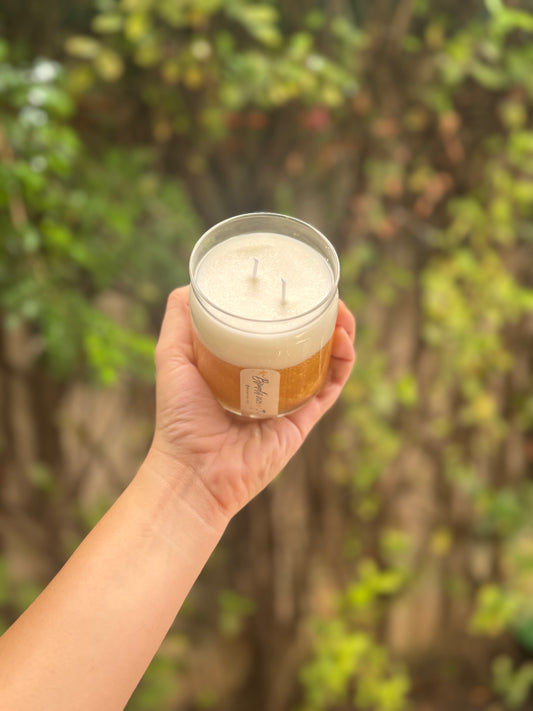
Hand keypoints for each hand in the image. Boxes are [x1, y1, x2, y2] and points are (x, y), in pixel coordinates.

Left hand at [145, 286, 354, 525]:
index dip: (286, 308)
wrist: (193, 470)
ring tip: (340, 310)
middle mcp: (269, 382)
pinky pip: (330, 388)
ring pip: (325, 362)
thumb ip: (178, 319)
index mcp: (242, 367)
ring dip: (339, 333)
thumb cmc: (177, 417)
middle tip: (323, 293)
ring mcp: (289, 401)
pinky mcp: (303, 421)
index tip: (293, 284)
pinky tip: (343, 339)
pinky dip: (343, 363)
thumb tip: (191, 283)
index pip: (271, 331)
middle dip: (319, 316)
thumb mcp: (171, 355)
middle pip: (304, 343)